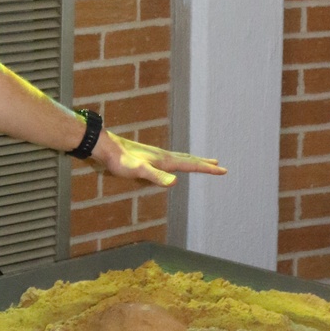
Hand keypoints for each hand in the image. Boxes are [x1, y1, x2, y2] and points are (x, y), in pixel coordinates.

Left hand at [91, 130, 225, 187]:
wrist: (105, 148)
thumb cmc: (120, 161)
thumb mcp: (139, 172)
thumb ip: (156, 177)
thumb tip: (174, 182)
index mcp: (165, 161)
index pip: (191, 165)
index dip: (207, 169)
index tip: (223, 171)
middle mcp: (163, 156)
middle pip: (189, 161)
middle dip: (205, 165)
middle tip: (220, 167)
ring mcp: (155, 156)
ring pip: (180, 159)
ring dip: (194, 162)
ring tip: (203, 162)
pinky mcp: (148, 158)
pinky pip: (170, 160)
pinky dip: (179, 162)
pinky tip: (174, 165)